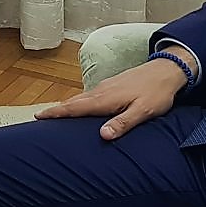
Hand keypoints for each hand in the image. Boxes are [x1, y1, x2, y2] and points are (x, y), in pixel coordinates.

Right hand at [34, 47, 194, 139]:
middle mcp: (102, 91)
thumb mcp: (143, 111)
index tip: (37, 117)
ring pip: (80, 98)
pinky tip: (80, 107)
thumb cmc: (157, 93)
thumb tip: (103, 136)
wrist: (168, 71)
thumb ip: (123, 123)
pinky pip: (89, 95)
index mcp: (106, 99)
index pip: (75, 107)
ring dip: (66, 106)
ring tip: (54, 115)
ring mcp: (106, 87)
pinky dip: (78, 102)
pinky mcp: (112, 85)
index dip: (56, 113)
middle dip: (55, 109)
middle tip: (39, 118)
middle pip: (73, 102)